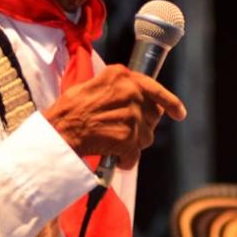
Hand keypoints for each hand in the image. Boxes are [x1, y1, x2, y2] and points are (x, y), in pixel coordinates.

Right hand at [43, 65, 186, 167]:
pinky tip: (114, 158)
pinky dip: (125, 160)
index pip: (155, 89)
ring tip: (112, 143)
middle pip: (152, 116)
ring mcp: (132, 116)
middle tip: (124, 131)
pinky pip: (135, 155)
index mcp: (121, 77)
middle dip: (142, 126)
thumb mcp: (91, 86)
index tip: (179, 113)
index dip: (170, 103)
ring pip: (146, 136)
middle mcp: (131, 93)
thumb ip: (115, 87)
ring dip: (132, 144)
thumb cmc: (68, 112)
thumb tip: (132, 95)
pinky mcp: (129, 138)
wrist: (57, 133)